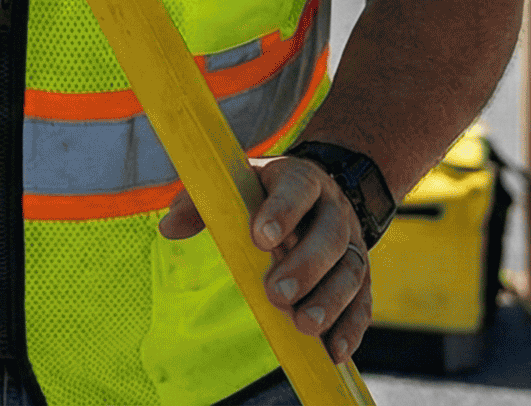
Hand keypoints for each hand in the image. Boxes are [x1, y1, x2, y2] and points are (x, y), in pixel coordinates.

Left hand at [158, 155, 372, 364]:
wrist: (319, 190)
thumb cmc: (262, 194)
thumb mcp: (233, 187)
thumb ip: (200, 204)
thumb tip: (168, 229)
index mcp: (301, 179)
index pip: (297, 188)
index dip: (282, 211)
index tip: (260, 238)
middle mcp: (333, 208)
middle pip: (330, 235)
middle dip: (305, 266)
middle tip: (276, 295)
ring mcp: (352, 242)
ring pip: (350, 269)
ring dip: (330, 301)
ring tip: (305, 325)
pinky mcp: (361, 275)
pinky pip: (362, 301)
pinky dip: (351, 327)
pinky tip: (334, 352)